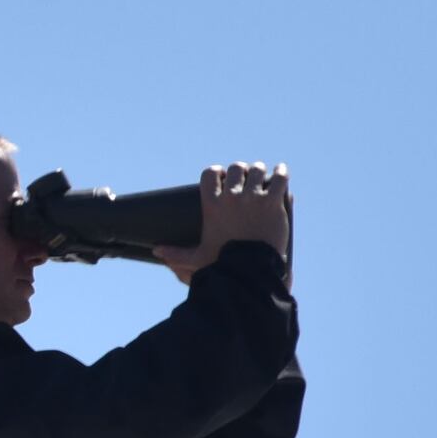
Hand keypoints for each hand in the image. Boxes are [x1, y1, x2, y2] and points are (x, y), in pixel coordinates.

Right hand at [156, 161, 291, 281]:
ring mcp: (253, 198)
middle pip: (235, 168)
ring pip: (257, 170)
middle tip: (245, 177)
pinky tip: (281, 171)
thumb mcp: (197, 258)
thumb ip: (176, 254)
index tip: (222, 175)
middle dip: (240, 171)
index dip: (216, 172)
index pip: (210, 174)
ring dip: (260, 171)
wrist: (250, 268)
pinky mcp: (273, 202)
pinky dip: (281, 173)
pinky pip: (279, 178)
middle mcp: (231, 196)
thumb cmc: (222, 264)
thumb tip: (156, 252)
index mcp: (211, 204)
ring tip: (263, 175)